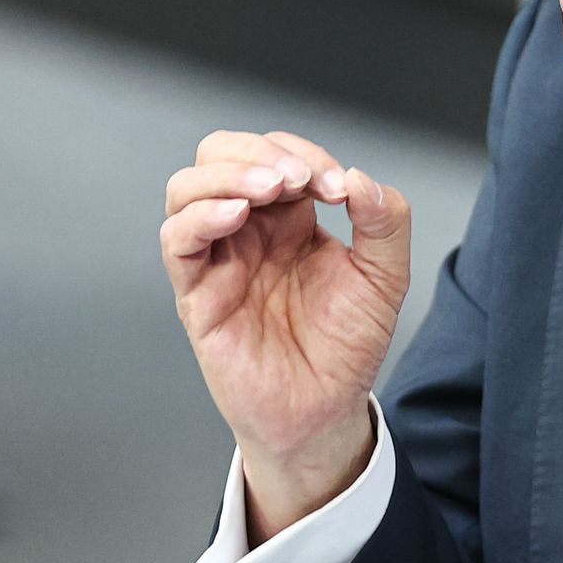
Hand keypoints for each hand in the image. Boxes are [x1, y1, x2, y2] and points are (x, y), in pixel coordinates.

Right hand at [162, 129, 410, 540]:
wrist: (325, 412)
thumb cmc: (345, 347)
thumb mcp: (385, 276)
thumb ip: (385, 222)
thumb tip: (360, 177)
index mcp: (288, 216)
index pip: (275, 153)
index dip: (303, 153)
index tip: (339, 186)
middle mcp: (247, 229)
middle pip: (219, 153)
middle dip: (256, 151)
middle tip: (298, 178)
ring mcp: (218, 257)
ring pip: (186, 187)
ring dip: (227, 174)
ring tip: (268, 189)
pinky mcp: (196, 293)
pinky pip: (177, 241)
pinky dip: (200, 216)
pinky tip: (236, 216)